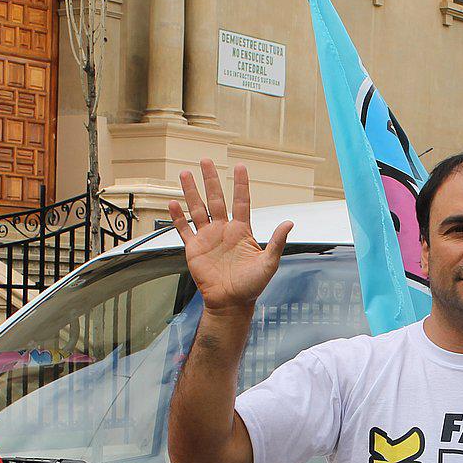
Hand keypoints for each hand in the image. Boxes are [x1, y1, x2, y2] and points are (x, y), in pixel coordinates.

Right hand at [167, 160, 292, 314]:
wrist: (231, 303)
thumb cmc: (251, 286)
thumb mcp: (269, 263)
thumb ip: (277, 242)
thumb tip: (289, 223)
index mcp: (241, 231)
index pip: (241, 201)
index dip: (240, 184)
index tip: (240, 166)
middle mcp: (223, 230)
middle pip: (216, 199)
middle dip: (211, 180)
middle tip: (206, 160)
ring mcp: (208, 238)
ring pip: (197, 209)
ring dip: (191, 192)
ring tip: (185, 174)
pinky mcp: (194, 249)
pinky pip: (184, 230)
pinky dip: (177, 217)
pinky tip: (173, 203)